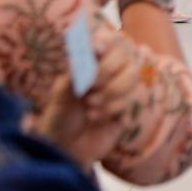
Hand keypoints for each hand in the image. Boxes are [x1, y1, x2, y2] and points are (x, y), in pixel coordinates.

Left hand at [38, 31, 138, 168]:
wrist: (64, 149)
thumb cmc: (58, 118)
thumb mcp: (59, 96)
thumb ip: (73, 76)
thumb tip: (87, 60)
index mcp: (91, 64)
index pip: (107, 42)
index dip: (106, 42)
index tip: (97, 50)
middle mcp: (108, 74)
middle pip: (125, 56)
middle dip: (107, 71)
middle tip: (89, 86)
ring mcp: (119, 91)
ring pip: (132, 77)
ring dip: (111, 90)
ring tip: (90, 104)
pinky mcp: (126, 109)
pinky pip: (130, 101)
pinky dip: (111, 109)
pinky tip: (95, 117)